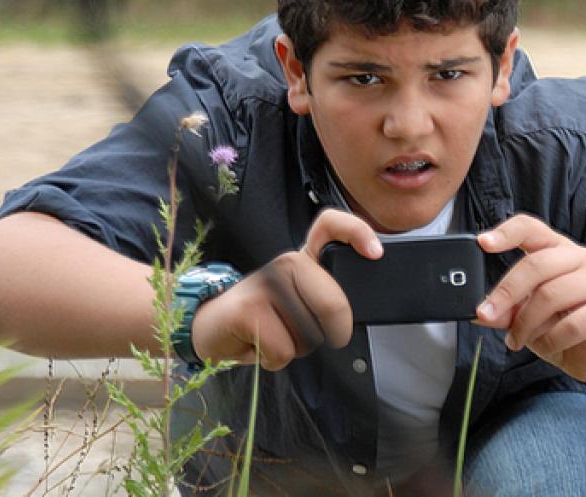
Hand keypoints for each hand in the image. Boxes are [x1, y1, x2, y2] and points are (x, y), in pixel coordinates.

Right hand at [190, 209, 380, 369]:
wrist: (210, 327)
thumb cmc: (263, 317)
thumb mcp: (299, 302)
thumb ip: (326, 299)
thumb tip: (354, 319)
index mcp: (303, 259)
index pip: (330, 226)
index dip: (357, 231)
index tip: (375, 253)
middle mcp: (286, 263)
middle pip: (333, 302)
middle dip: (334, 332)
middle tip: (318, 337)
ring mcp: (266, 283)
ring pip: (309, 334)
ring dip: (297, 348)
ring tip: (276, 335)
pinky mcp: (248, 308)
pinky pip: (283, 349)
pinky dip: (274, 359)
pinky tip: (258, 344)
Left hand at [474, 214, 585, 383]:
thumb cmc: (559, 325)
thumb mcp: (525, 315)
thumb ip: (504, 310)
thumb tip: (478, 313)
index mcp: (557, 249)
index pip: (531, 228)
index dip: (506, 232)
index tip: (482, 243)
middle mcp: (580, 259)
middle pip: (537, 265)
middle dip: (506, 292)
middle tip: (485, 314)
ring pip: (551, 295)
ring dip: (525, 323)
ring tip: (516, 339)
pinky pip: (572, 325)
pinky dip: (550, 340)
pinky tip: (544, 347)